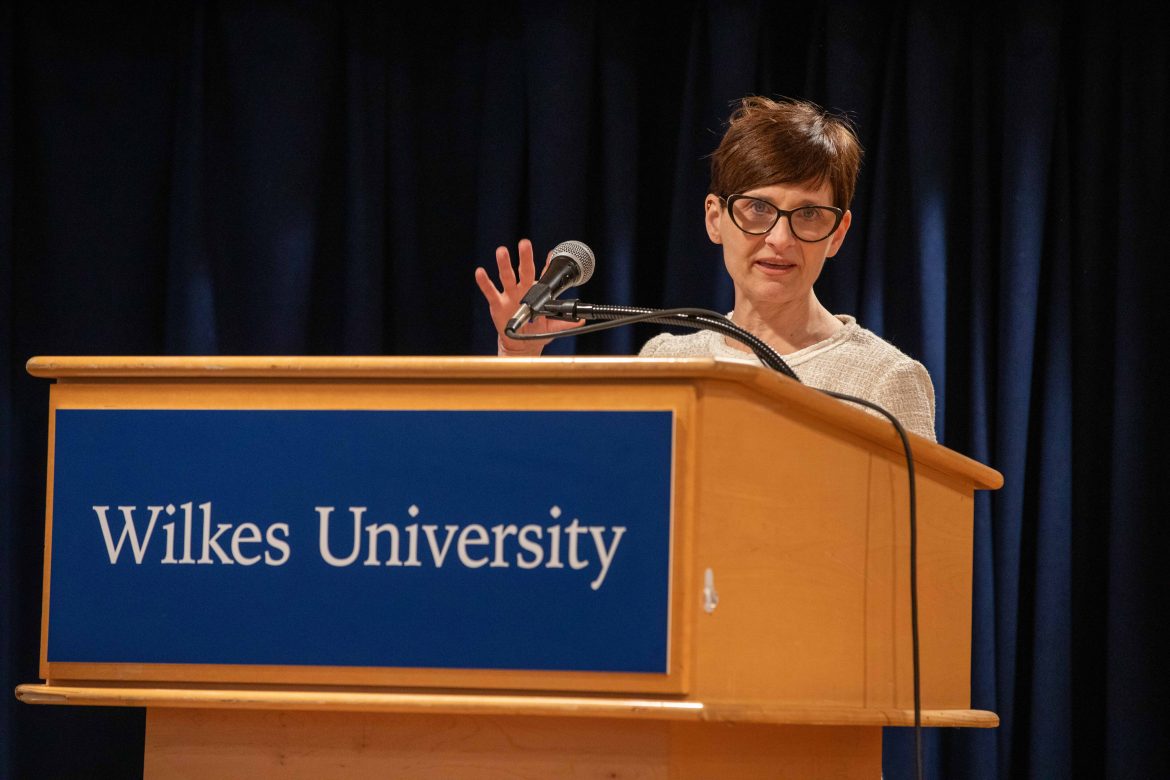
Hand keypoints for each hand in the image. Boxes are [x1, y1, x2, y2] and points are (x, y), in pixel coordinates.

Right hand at [474, 238, 583, 355]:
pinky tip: (480, 272)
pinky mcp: (497, 304)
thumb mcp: (552, 327)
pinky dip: (485, 282)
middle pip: (524, 270)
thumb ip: (564, 322)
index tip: (553, 253)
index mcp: (537, 292)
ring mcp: (510, 295)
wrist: (521, 345)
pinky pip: (490, 291)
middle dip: (525, 257)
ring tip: (502, 251)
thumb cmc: (537, 332)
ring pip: (507, 276)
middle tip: (525, 243)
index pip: (543, 274)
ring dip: (504, 264)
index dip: (547, 263)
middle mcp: (523, 289)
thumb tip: (581, 319)